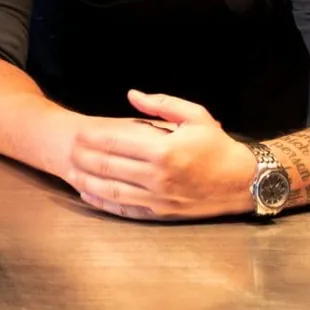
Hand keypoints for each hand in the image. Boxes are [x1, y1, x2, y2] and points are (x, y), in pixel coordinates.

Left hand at [63, 90, 256, 220]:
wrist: (243, 182)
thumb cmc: (217, 146)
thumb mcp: (195, 116)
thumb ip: (160, 104)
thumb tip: (131, 95)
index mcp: (163, 151)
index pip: (116, 143)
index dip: (92, 137)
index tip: (77, 131)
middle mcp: (157, 177)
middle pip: (108, 166)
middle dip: (84, 157)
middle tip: (67, 149)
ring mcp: (158, 198)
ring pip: (112, 190)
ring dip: (88, 180)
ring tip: (70, 170)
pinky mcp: (161, 213)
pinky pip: (125, 209)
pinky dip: (103, 202)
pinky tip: (88, 193)